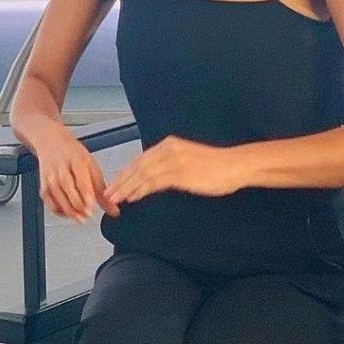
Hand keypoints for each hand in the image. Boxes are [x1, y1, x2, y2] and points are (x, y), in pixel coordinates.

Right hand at [35, 128, 116, 222]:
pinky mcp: (43, 186)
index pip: (81, 180)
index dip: (86, 196)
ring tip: (80, 218)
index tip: (91, 208)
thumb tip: (113, 210)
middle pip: (69, 191)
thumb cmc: (73, 155)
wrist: (51, 143)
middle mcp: (61, 169)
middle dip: (79, 206)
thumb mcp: (91, 166)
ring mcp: (51, 178)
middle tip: (88, 215)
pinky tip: (67, 214)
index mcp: (76, 161)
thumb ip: (102, 190)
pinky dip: (59, 211)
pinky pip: (50, 203)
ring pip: (59, 198)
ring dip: (70, 212)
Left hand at [104, 135, 243, 207]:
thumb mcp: (188, 161)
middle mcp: (168, 149)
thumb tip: (154, 179)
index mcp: (168, 145)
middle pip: (137, 166)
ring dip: (126, 188)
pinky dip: (141, 190)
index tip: (114, 184)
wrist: (236, 165)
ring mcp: (174, 160)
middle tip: (107, 194)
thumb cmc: (216, 166)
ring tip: (115, 199)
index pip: (140, 159)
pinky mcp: (180, 173)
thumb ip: (170, 166)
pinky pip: (154, 182)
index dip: (125, 173)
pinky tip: (132, 198)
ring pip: (142, 174)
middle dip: (120, 181)